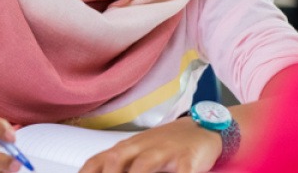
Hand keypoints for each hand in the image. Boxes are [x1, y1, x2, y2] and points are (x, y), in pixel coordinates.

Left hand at [78, 118, 219, 172]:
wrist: (200, 128)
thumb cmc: (163, 146)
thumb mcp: (136, 153)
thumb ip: (117, 166)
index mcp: (125, 148)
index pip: (98, 161)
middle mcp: (141, 147)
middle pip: (116, 158)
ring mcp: (163, 152)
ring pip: (144, 164)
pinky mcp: (186, 159)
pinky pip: (181, 172)